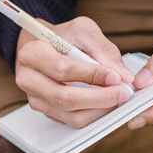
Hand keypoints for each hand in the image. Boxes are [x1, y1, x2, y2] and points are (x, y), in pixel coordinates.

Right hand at [14, 16, 134, 127]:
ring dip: (99, 110)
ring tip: (117, 98)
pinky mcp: (45, 111)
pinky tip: (106, 103)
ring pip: (70, 115)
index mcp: (32, 53)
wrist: (43, 46)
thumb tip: (124, 76)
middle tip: (123, 93)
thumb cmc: (63, 36)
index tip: (117, 77)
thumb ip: (103, 50)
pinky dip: (93, 115)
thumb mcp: (83, 31)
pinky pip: (72, 121)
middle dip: (99, 98)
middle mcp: (28, 79)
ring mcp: (35, 99)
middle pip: (64, 98)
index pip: (62, 69)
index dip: (92, 75)